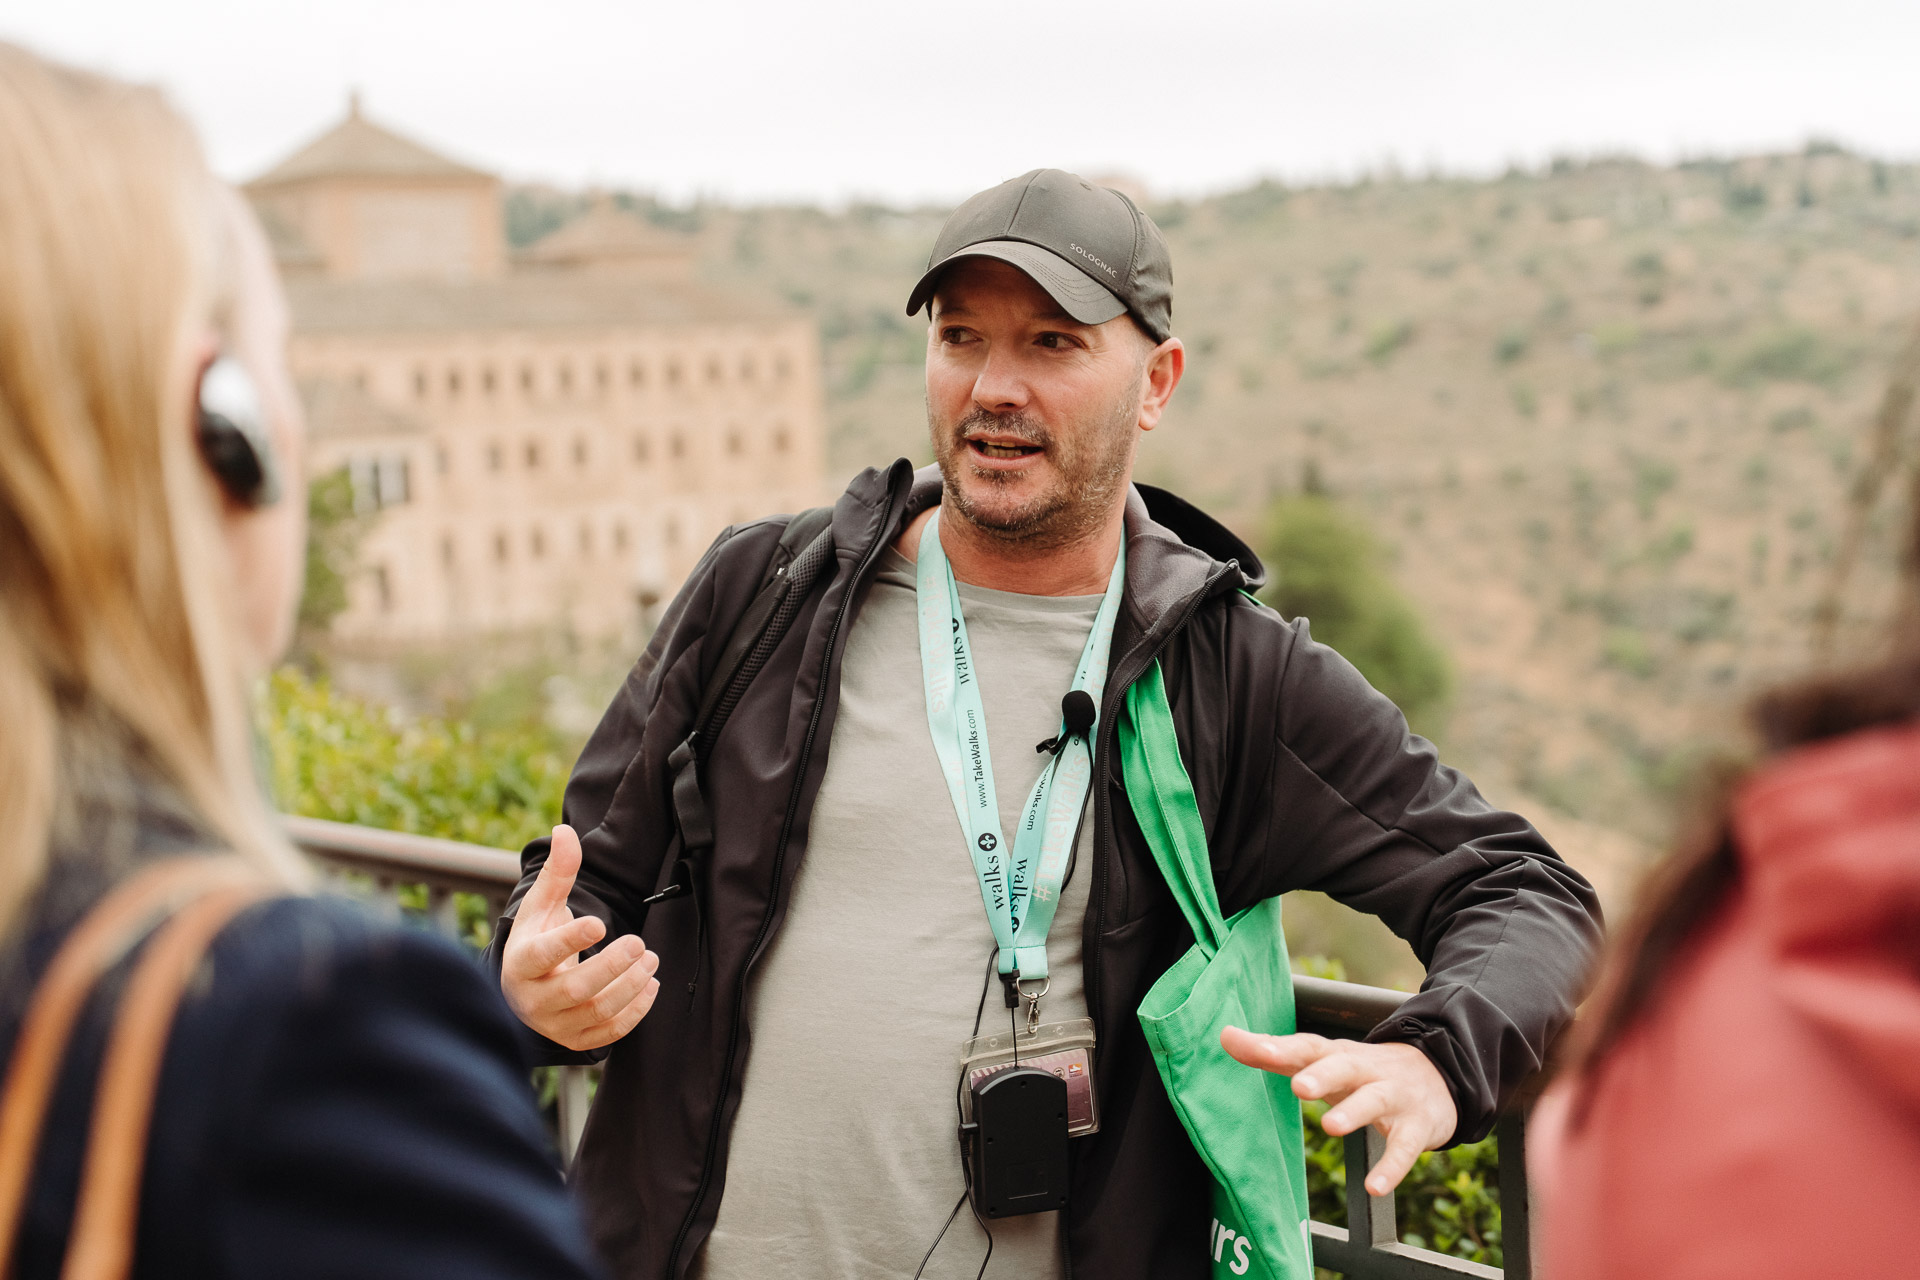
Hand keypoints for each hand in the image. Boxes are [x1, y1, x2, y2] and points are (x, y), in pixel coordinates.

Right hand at [501, 825, 659, 1050]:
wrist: (523, 992)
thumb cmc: (535, 941)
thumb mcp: (541, 907)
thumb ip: (557, 872)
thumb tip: (564, 831)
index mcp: (521, 963)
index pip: (543, 955)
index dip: (571, 940)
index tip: (600, 922)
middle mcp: (534, 999)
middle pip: (576, 989)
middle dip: (613, 966)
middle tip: (639, 942)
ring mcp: (555, 1024)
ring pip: (598, 1012)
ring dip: (631, 985)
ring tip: (650, 957)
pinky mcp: (576, 1040)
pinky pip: (609, 1033)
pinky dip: (635, 1011)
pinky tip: (650, 984)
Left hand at [1221, 1027, 1456, 1196]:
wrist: (1437, 1076)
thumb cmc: (1361, 1072)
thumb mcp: (1321, 1062)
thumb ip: (1274, 1053)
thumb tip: (1225, 1036)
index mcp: (1337, 1055)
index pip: (1307, 1046)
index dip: (1280, 1047)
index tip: (1250, 1046)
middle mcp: (1365, 1070)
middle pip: (1344, 1066)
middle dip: (1322, 1074)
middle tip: (1298, 1087)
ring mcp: (1394, 1096)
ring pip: (1374, 1100)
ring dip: (1353, 1112)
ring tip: (1330, 1126)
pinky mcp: (1417, 1126)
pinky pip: (1405, 1147)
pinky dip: (1392, 1167)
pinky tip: (1375, 1188)